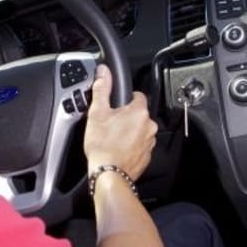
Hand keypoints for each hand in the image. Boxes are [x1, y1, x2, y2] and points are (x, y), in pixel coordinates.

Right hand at [83, 64, 156, 180]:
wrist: (108, 174)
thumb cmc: (103, 145)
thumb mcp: (97, 112)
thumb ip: (102, 89)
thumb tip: (104, 72)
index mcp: (139, 112)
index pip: (137, 95)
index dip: (124, 99)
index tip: (115, 106)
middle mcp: (149, 126)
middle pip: (138, 114)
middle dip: (125, 117)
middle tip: (109, 124)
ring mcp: (149, 142)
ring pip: (139, 130)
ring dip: (129, 132)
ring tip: (112, 138)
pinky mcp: (146, 157)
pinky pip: (139, 145)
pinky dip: (130, 146)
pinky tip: (117, 149)